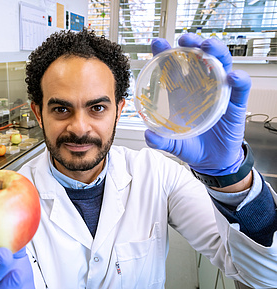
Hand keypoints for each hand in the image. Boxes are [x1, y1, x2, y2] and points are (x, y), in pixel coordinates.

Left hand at [145, 33, 250, 175]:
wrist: (212, 161)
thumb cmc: (191, 145)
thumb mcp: (172, 143)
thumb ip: (160, 140)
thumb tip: (148, 136)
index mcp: (182, 92)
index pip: (174, 66)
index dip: (166, 53)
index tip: (157, 43)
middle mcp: (202, 87)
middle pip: (199, 57)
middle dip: (192, 44)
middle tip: (184, 39)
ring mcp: (220, 92)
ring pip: (221, 64)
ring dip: (215, 52)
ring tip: (206, 47)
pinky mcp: (235, 103)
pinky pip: (240, 87)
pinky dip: (238, 79)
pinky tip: (231, 77)